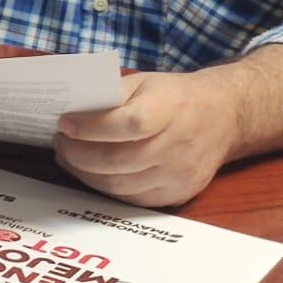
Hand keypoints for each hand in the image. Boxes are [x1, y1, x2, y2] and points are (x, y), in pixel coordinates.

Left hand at [54, 71, 233, 207]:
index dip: (90, 128)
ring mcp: (179, 175)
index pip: (127, 124)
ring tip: (68, 157)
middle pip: (117, 160)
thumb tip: (69, 113)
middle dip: (77, 154)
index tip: (64, 124)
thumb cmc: (174, 97)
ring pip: (118, 185)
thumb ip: (109, 96)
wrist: (223, 118)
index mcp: (169, 110)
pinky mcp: (177, 195)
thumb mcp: (144, 83)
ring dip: (84, 174)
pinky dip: (103, 187)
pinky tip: (90, 172)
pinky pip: (130, 199)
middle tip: (59, 143)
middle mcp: (178, 146)